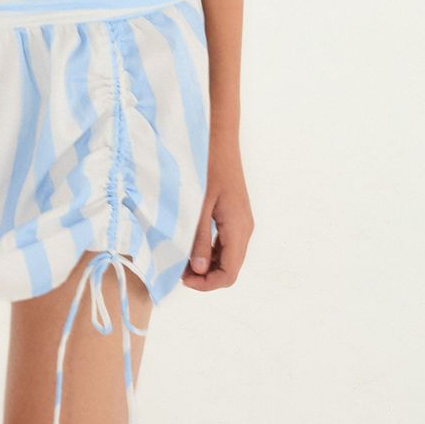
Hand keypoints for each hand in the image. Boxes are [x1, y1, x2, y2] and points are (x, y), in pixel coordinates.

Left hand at [182, 146, 253, 291]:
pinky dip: (211, 251)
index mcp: (238, 228)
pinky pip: (227, 243)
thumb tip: (200, 270)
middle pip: (230, 268)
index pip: (229, 273)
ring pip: (229, 257)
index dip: (206, 284)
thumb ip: (200, 238)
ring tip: (183, 258)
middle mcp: (245, 229)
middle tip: (179, 269)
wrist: (220, 140)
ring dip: (208, 264)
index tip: (183, 278)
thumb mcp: (199, 205)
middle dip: (206, 276)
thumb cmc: (208, 167)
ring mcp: (242, 222)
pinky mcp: (236, 215)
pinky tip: (193, 244)